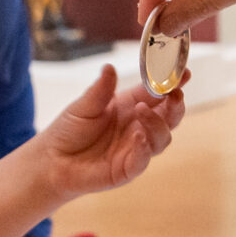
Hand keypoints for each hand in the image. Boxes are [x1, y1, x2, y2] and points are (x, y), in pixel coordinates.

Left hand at [25, 65, 185, 200]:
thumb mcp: (84, 105)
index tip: (184, 72)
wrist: (52, 160)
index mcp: (131, 106)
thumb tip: (109, 67)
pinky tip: (138, 136)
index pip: (158, 93)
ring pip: (162, 138)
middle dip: (176, 104)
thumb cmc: (69, 130)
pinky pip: (143, 160)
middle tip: (175, 92)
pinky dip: (144, 148)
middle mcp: (139, 126)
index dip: (172, 82)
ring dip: (158, 123)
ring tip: (142, 110)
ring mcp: (136, 148)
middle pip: (170, 117)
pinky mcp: (127, 169)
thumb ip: (100, 90)